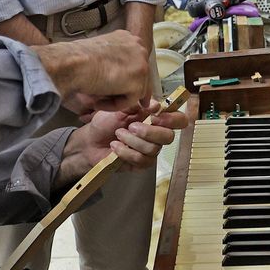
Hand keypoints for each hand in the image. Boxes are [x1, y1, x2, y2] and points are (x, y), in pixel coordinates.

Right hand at [33, 30, 151, 115]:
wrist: (73, 63)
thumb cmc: (78, 58)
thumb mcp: (101, 51)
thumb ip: (114, 59)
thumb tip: (118, 76)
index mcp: (130, 38)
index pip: (137, 61)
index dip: (132, 76)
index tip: (126, 87)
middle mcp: (140, 48)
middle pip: (142, 75)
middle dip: (133, 91)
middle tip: (126, 103)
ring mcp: (141, 65)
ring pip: (136, 89)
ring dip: (118, 98)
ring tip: (98, 102)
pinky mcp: (138, 82)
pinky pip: (130, 101)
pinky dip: (114, 106)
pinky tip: (98, 103)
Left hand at [60, 100, 191, 187]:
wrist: (89, 141)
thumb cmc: (105, 123)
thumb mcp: (120, 108)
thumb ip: (138, 105)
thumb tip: (156, 105)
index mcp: (155, 119)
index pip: (179, 120)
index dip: (172, 119)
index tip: (155, 116)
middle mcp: (156, 135)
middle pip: (169, 137)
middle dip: (149, 131)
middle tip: (132, 126)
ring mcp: (149, 151)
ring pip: (153, 149)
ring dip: (132, 140)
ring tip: (118, 134)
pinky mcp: (140, 164)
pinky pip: (141, 160)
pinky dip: (125, 151)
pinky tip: (115, 146)